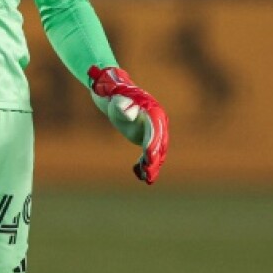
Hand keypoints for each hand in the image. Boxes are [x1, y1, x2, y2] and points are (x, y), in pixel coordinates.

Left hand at [88, 65, 168, 183]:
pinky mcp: (145, 137)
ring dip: (152, 166)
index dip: (152, 146)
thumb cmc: (116, 95)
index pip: (155, 132)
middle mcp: (157, 123)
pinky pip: (148, 153)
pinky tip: (137, 173)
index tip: (149, 159)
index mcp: (153, 113)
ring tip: (146, 179)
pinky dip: (145, 163)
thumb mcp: (117, 99)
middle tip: (148, 175)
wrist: (113, 94)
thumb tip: (127, 112)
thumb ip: (122, 104)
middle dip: (154, 160)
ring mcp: (152, 131)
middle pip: (159, 145)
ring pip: (156, 152)